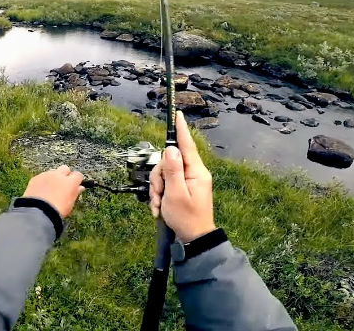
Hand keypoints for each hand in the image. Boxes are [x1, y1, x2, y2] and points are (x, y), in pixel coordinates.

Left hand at [23, 165, 83, 217]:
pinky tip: (41, 191)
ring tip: (50, 189)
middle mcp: (59, 176)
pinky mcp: (36, 178)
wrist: (38, 212)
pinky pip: (42, 176)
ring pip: (52, 172)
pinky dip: (43, 181)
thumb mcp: (70, 204)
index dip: (77, 180)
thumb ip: (75, 193)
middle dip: (65, 174)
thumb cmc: (56, 210)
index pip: (78, 175)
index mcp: (70, 182)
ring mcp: (46, 175)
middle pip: (65, 169)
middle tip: (63, 185)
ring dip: (53, 177)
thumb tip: (79, 188)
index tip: (75, 184)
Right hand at [149, 111, 215, 242]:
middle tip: (158, 194)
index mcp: (196, 172)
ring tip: (159, 205)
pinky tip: (159, 209)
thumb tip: (170, 149)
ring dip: (157, 189)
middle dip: (158, 178)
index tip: (178, 114)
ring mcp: (187, 182)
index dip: (181, 130)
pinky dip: (159, 196)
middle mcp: (193, 173)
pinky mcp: (181, 189)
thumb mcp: (176, 194)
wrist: (193, 240)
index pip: (187, 145)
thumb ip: (172, 170)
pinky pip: (165, 185)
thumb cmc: (186, 218)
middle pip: (168, 161)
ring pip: (164, 174)